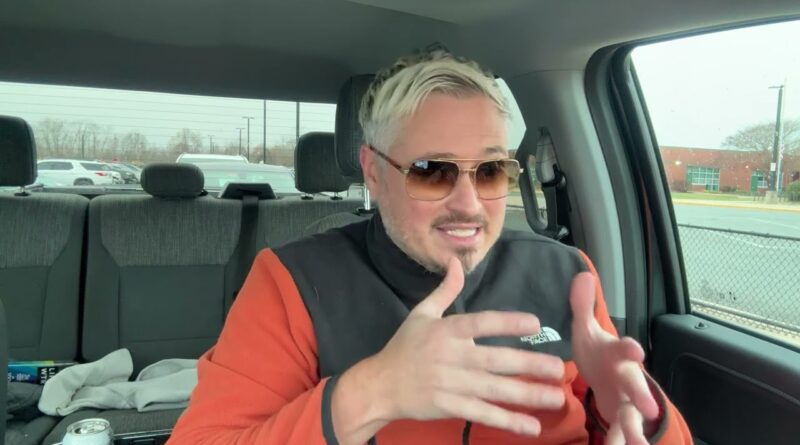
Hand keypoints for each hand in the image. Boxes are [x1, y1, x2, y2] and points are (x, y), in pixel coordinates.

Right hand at [332, 257, 565, 443]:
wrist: (380, 385)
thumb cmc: (403, 347)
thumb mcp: (422, 313)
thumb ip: (446, 290)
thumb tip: (456, 261)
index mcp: (446, 331)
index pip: (481, 323)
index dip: (507, 323)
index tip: (535, 324)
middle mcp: (451, 357)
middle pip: (495, 360)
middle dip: (528, 365)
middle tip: (558, 368)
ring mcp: (451, 384)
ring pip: (494, 390)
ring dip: (526, 394)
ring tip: (556, 397)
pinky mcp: (449, 406)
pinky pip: (483, 414)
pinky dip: (507, 421)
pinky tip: (531, 426)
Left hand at [569, 272, 659, 444]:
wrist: (607, 378)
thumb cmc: (598, 353)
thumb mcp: (586, 330)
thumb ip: (582, 307)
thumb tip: (581, 275)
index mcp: (617, 355)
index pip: (625, 349)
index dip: (630, 349)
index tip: (636, 350)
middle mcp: (628, 379)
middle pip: (637, 388)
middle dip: (641, 397)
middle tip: (648, 409)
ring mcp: (628, 402)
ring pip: (634, 417)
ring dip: (634, 431)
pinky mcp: (622, 421)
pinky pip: (622, 435)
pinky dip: (619, 444)